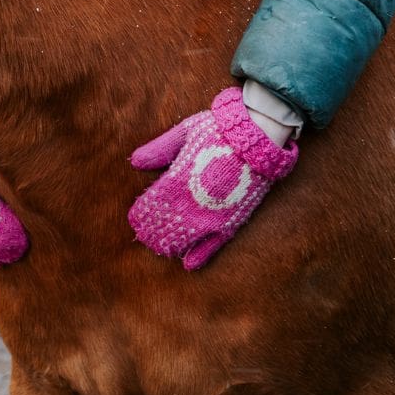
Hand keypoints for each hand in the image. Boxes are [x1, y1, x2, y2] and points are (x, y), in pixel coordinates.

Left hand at [128, 86, 298, 269]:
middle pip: (165, 224)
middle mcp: (193, 200)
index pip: (153, 203)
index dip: (142, 214)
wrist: (259, 134)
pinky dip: (201, 255)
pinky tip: (189, 264)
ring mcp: (213, 213)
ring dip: (170, 245)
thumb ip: (161, 148)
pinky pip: (215, 244)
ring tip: (160, 249)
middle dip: (153, 232)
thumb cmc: (220, 129)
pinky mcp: (233, 220)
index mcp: (179, 177)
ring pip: (185, 238)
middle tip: (145, 237)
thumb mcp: (186, 132)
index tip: (135, 219)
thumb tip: (134, 162)